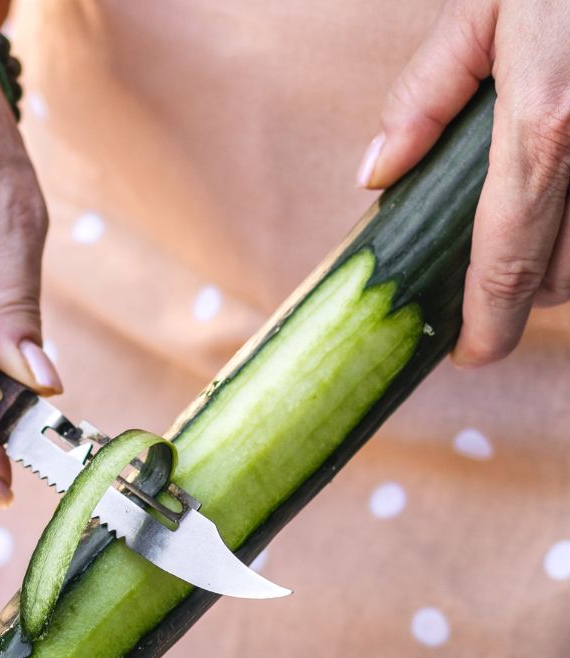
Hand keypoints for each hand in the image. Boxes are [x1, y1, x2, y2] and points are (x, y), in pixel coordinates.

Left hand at [358, 0, 569, 365]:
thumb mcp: (482, 11)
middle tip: (482, 279)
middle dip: (520, 294)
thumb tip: (376, 179)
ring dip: (562, 266)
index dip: (487, 323)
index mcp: (547, 126)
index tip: (469, 354)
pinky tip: (561, 203)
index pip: (508, 260)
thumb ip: (424, 99)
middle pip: (564, 276)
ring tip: (523, 241)